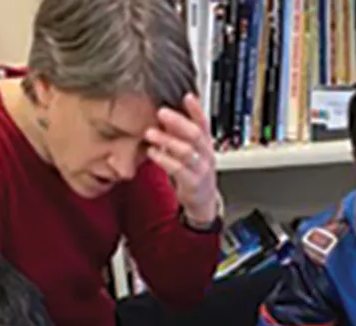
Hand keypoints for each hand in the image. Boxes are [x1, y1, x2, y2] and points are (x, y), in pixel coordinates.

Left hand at [145, 93, 219, 227]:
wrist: (202, 200)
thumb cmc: (193, 171)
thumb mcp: (190, 149)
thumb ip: (179, 133)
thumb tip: (166, 112)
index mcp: (205, 143)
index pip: (203, 122)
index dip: (196, 110)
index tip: (187, 96)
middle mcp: (205, 154)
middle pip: (195, 134)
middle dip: (178, 122)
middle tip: (161, 112)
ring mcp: (201, 169)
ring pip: (186, 151)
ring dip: (167, 140)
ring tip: (150, 133)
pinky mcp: (192, 183)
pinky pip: (179, 169)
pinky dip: (164, 159)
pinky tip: (152, 152)